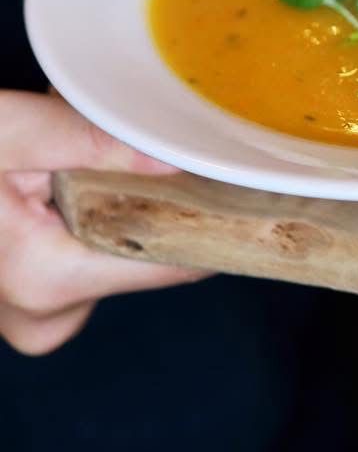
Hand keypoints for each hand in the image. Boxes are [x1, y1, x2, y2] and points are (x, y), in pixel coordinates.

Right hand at [1, 92, 206, 354]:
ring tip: (82, 171)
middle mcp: (41, 317)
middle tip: (149, 156)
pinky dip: (86, 231)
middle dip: (153, 207)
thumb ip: (88, 139)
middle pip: (148, 261)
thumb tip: (176, 157)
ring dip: (115, 216)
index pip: (172, 261)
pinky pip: (85, 269)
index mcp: (46, 279)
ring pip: (117, 264)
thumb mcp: (4, 131)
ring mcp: (30, 320)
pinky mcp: (26, 309)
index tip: (240, 184)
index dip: (209, 217)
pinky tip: (63, 195)